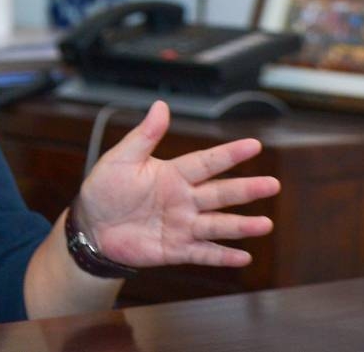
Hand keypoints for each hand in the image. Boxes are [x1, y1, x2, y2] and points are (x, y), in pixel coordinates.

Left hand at [76, 101, 280, 268]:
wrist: (91, 226)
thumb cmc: (105, 189)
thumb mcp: (121, 159)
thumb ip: (144, 136)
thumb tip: (161, 106)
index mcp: (172, 174)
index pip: (206, 162)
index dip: (229, 154)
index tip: (254, 145)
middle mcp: (183, 199)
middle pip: (219, 193)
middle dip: (246, 189)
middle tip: (272, 185)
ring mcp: (182, 225)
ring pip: (217, 225)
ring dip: (241, 225)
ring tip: (265, 224)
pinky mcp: (174, 249)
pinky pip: (202, 253)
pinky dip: (222, 256)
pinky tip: (243, 256)